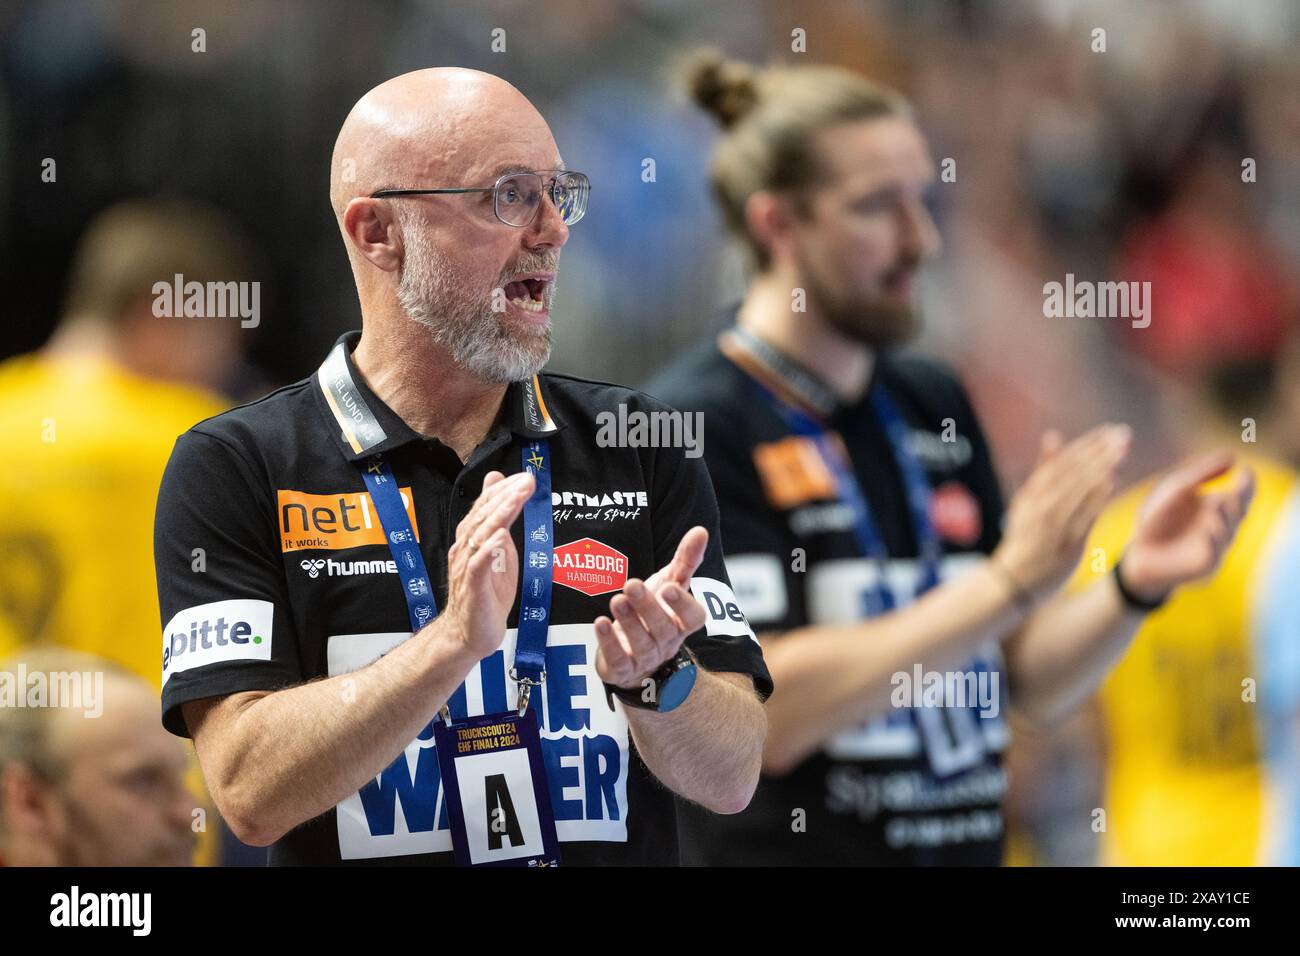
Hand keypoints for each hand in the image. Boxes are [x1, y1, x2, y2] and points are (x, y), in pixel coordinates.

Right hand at [441, 470, 534, 658]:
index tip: (525, 478)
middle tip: (526, 481)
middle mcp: (465, 548)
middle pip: (484, 516)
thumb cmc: (486, 591)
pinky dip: (488, 550)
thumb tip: (502, 487)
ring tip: (516, 499)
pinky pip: (478, 565)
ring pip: (481, 535)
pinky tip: (501, 537)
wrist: (469, 632)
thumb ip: (499, 521)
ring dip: (499, 515)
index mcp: (472, 538)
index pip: (486, 508)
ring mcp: (467, 567)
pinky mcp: (472, 587)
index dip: (503, 491)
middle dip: (506, 496)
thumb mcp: (498, 551)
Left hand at [594, 526, 709, 688]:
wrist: (636, 655)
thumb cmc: (656, 613)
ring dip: (629, 621)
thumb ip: (686, 560)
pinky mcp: (623, 668)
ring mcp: (646, 658)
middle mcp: (667, 642)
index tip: (669, 586)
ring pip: (641, 643)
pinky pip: (619, 659)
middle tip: (632, 585)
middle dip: (648, 606)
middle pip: (663, 628)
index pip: (693, 618)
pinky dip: (609, 642)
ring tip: (616, 600)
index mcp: (682, 622)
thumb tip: (700, 531)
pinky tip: (600, 623)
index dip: (683, 604)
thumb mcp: (670, 584)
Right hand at [993, 423, 1130, 599]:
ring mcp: (1053, 524)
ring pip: (1078, 490)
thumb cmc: (1026, 536)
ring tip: (1122, 450)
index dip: (1087, 444)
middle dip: (1099, 451)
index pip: (1063, 462)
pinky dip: (1096, 498)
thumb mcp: (1027, 500)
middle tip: (1123, 434)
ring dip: (1101, 468)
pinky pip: (1083, 517)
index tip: (1109, 430)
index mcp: (1033, 492)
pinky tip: (1111, 481)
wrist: (1014, 580)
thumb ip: (1043, 469)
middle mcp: (1041, 505)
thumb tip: (1053, 435)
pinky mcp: (1067, 543)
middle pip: (1073, 472)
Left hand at [1118, 454, 1254, 602]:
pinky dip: (1212, 541)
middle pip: (1240, 510)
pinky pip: (1214, 552)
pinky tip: (1208, 530)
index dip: (1248, 482)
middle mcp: (1224, 524)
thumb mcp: (1176, 489)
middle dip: (1240, 500)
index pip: (1244, 492)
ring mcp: (1217, 545)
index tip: (1245, 470)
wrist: (1140, 552)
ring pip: (1228, 530)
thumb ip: (1202, 474)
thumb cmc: (1160, 518)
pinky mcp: (1206, 563)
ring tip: (1216, 504)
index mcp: (1220, 504)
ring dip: (1223, 518)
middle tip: (1236, 489)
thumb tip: (1232, 456)